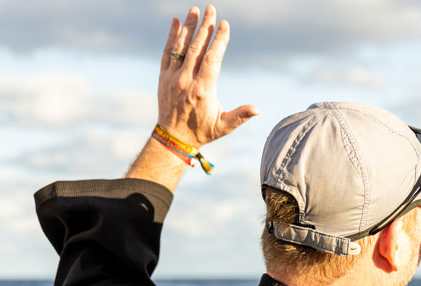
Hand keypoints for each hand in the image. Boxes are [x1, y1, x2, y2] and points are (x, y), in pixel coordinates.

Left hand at [157, 5, 257, 146]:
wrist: (173, 138)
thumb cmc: (202, 132)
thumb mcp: (224, 127)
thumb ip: (240, 116)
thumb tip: (257, 109)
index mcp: (203, 90)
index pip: (212, 59)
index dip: (218, 40)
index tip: (224, 24)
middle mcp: (186, 80)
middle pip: (196, 47)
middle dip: (205, 27)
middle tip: (211, 8)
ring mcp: (173, 77)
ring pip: (181, 47)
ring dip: (189, 27)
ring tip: (195, 10)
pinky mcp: (163, 76)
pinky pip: (167, 52)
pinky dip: (172, 37)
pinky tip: (177, 22)